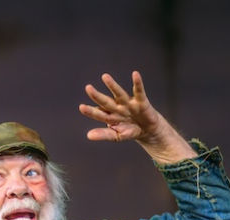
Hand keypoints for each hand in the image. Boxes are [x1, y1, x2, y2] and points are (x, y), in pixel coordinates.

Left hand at [78, 70, 195, 163]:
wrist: (148, 130)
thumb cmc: (130, 130)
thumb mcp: (117, 135)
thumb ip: (104, 134)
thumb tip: (88, 136)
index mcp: (110, 116)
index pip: (99, 114)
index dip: (91, 111)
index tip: (81, 107)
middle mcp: (118, 108)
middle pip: (106, 102)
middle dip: (97, 96)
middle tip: (88, 88)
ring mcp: (128, 103)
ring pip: (119, 94)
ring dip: (112, 86)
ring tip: (105, 77)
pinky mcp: (141, 101)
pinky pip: (139, 91)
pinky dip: (138, 83)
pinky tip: (135, 74)